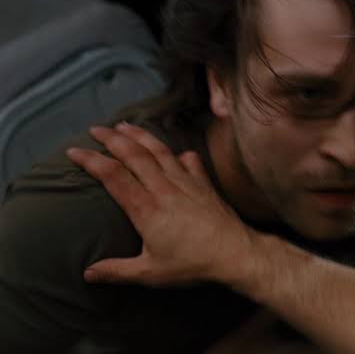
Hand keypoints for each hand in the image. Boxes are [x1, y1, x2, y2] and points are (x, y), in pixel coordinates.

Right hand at [67, 123, 252, 286]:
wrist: (236, 253)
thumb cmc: (193, 264)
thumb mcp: (150, 273)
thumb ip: (117, 271)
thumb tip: (88, 274)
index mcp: (147, 209)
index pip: (113, 176)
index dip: (91, 161)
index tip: (74, 151)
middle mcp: (165, 189)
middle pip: (134, 155)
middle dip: (112, 138)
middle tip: (95, 129)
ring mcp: (187, 183)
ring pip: (160, 151)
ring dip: (141, 136)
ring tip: (125, 125)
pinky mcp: (205, 184)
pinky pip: (190, 161)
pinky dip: (179, 153)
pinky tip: (175, 151)